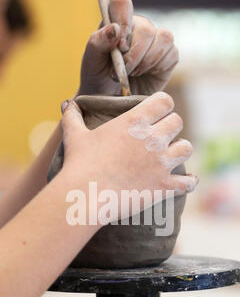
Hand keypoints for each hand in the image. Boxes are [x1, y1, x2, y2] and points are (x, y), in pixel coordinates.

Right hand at [61, 92, 197, 223]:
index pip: (164, 101)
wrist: (85, 196)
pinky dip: (189, 181)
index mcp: (135, 122)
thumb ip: (73, 117)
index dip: (162, 105)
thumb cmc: (79, 165)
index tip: (157, 112)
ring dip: (180, 150)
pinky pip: (189, 182)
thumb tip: (66, 104)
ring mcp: (161, 163)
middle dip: (170, 128)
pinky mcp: (164, 186)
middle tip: (161, 137)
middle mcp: (153, 139)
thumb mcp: (74, 136)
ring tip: (172, 156)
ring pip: (187, 147)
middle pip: (177, 122)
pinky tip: (187, 181)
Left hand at [79, 0, 177, 95]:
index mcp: (117, 22)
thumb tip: (116, 29)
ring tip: (133, 74)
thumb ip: (98, 42)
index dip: (123, 21)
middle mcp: (138, 27)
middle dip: (133, 56)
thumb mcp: (91, 62)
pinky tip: (146, 75)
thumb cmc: (98, 80)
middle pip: (145, 28)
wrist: (111, 102)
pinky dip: (158, 67)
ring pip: (163, 38)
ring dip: (146, 62)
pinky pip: (171, 53)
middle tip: (123, 72)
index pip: (122, 4)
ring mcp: (155, 40)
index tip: (119, 46)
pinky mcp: (168, 56)